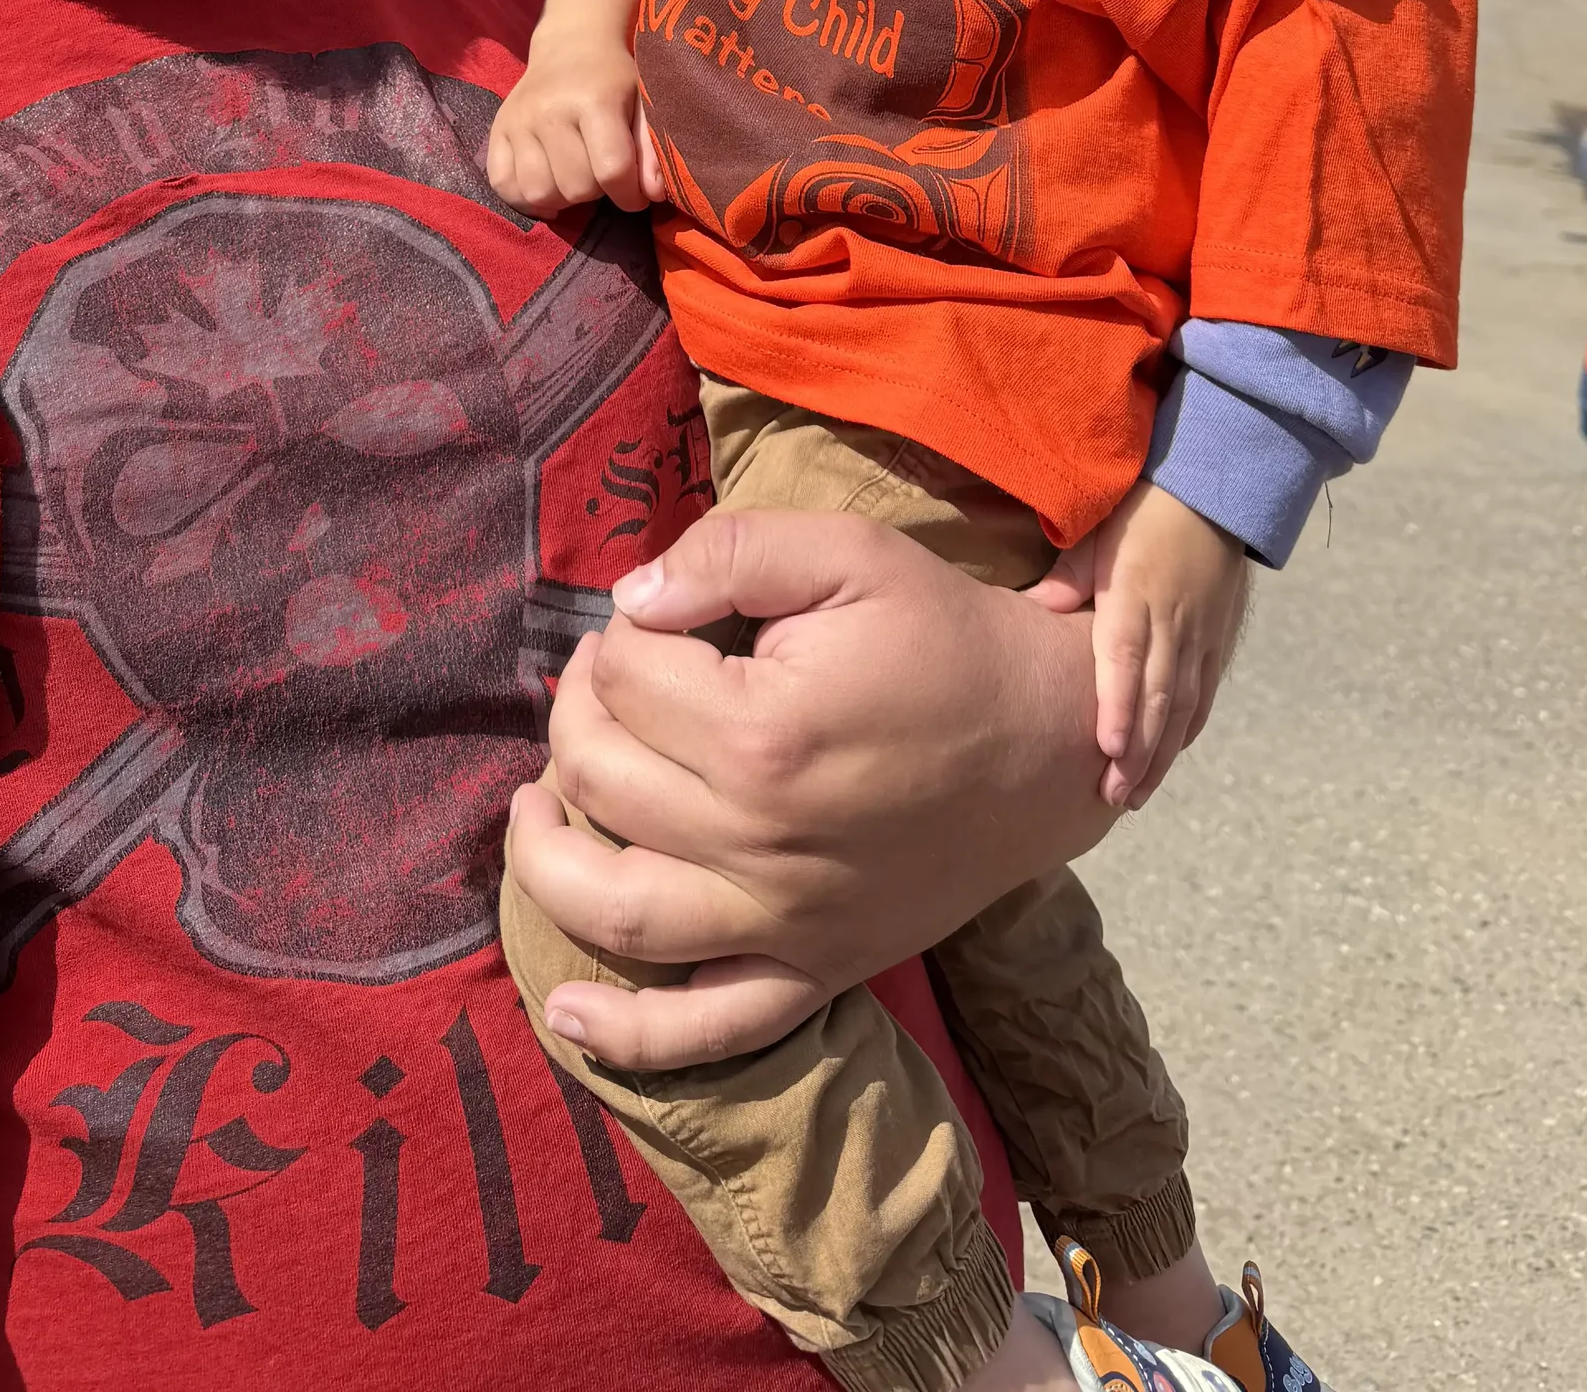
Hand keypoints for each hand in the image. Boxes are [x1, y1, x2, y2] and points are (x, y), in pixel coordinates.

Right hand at [487, 0, 660, 214]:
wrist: (571, 44)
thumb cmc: (615, 78)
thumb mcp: (644, 104)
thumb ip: (651, 149)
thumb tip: (653, 195)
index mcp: (593, 101)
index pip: (612, 171)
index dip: (630, 196)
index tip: (636, 194)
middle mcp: (549, 110)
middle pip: (575, 187)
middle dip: (598, 193)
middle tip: (603, 176)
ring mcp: (518, 121)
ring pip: (538, 193)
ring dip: (563, 199)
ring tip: (576, 180)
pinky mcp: (497, 130)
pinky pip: (503, 185)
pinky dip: (525, 198)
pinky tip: (548, 185)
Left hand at [509, 509, 1109, 1071]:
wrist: (1052, 743)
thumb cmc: (947, 637)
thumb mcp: (852, 551)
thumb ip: (731, 552)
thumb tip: (629, 600)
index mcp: (764, 732)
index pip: (625, 674)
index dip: (625, 630)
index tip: (663, 615)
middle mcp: (760, 842)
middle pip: (597, 776)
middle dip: (579, 709)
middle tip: (612, 677)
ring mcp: (783, 924)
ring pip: (614, 909)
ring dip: (546, 856)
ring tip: (534, 804)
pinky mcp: (813, 973)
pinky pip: (703, 1031)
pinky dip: (623, 1036)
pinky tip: (562, 1010)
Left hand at [1021, 479, 1247, 810]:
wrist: (1213, 491)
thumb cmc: (1141, 508)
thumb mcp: (1098, 531)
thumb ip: (1069, 577)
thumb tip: (1033, 610)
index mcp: (1137, 595)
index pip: (1126, 659)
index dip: (1118, 707)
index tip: (1107, 750)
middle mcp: (1173, 623)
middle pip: (1156, 697)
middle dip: (1137, 753)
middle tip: (1115, 797)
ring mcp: (1200, 635)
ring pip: (1182, 706)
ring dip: (1161, 753)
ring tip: (1137, 793)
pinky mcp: (1217, 639)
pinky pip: (1203, 692)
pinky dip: (1186, 727)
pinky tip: (1170, 753)